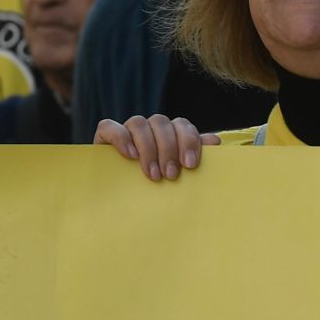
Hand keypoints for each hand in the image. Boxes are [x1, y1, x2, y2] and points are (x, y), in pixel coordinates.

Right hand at [94, 115, 217, 179]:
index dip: (188, 141)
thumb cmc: (158, 185)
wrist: (121, 196)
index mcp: (170, 133)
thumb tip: (215, 141)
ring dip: (148, 148)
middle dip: (168, 149)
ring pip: (139, 123)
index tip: (190, 165)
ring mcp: (127, 129)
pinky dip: (121, 138)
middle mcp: (150, 127)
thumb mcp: (177, 172)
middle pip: (161, 122)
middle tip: (171, 175)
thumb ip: (193, 156)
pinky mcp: (105, 135)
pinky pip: (110, 126)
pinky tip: (130, 156)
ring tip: (153, 175)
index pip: (182, 125)